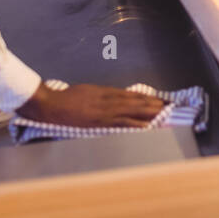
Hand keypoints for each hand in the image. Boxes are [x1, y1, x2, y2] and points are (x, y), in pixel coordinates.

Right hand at [16, 82, 167, 127]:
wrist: (51, 106)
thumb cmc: (67, 98)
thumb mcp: (88, 90)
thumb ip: (103, 94)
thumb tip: (118, 97)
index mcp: (104, 92)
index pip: (129, 94)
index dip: (144, 97)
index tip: (157, 99)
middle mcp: (107, 101)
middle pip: (134, 102)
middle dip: (151, 105)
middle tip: (167, 106)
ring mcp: (104, 113)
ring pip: (131, 112)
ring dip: (147, 113)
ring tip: (161, 114)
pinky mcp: (99, 124)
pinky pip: (120, 123)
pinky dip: (134, 124)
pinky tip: (145, 126)